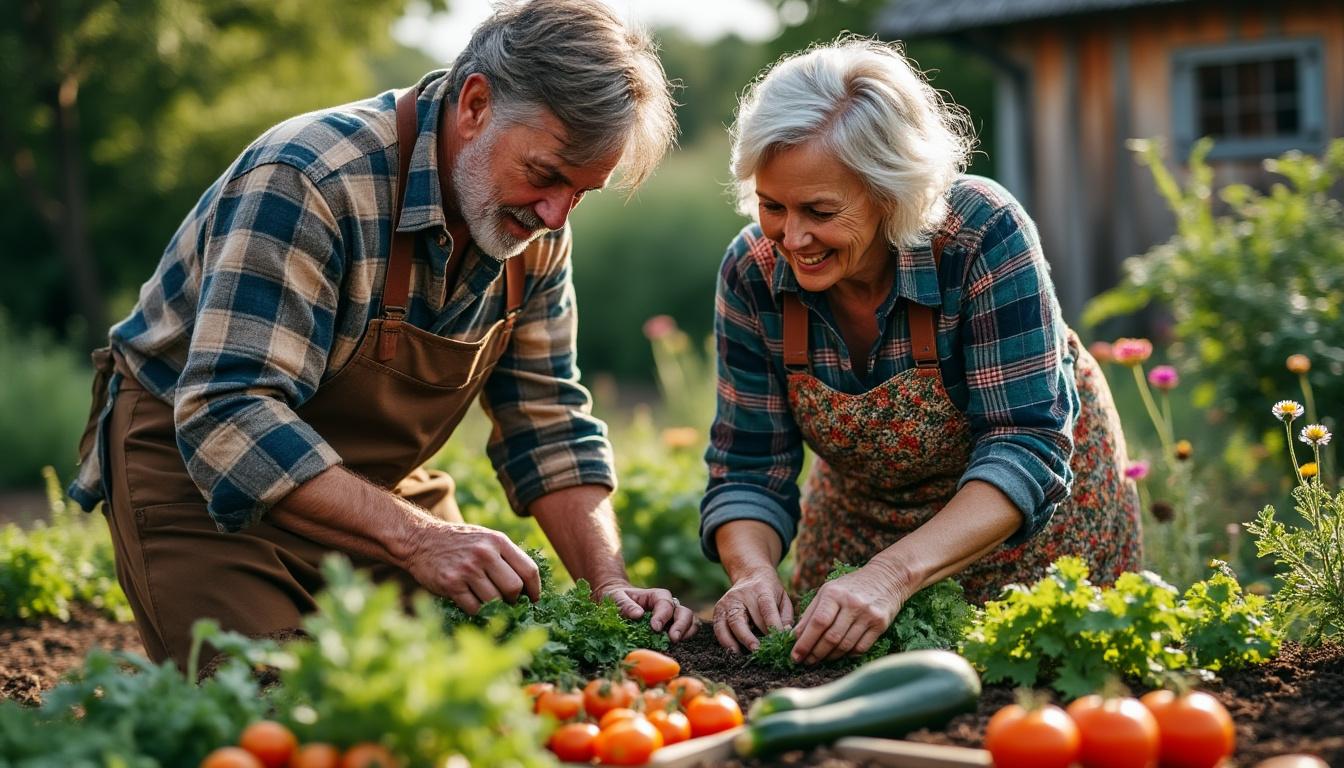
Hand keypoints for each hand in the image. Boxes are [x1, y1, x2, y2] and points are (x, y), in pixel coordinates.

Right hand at [403, 521, 540, 612]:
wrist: (421, 540)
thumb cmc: (460, 543)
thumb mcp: (486, 539)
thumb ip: (507, 557)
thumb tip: (529, 587)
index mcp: (498, 541)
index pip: (529, 570)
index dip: (535, 589)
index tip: (534, 599)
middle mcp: (484, 554)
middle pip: (514, 588)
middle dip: (514, 600)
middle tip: (508, 602)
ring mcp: (467, 569)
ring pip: (494, 601)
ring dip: (495, 607)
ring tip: (490, 603)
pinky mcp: (451, 584)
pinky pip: (475, 608)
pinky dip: (478, 611)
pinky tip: (474, 603)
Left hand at [593, 580, 698, 642]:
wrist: (618, 603)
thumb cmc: (617, 598)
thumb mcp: (615, 598)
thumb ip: (625, 604)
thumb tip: (639, 614)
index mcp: (656, 596)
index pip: (666, 604)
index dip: (663, 615)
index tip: (655, 628)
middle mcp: (669, 605)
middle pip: (684, 612)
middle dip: (681, 625)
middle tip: (672, 639)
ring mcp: (673, 618)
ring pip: (690, 621)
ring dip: (686, 632)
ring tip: (675, 643)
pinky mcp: (672, 629)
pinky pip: (686, 632)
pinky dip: (685, 638)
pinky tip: (675, 646)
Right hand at [712, 569, 791, 652]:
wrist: (750, 575)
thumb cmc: (770, 591)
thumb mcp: (783, 598)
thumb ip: (786, 616)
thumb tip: (785, 635)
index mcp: (761, 589)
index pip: (766, 609)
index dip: (772, 626)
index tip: (777, 641)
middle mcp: (740, 595)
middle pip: (740, 619)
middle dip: (747, 638)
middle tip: (757, 651)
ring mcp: (726, 602)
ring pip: (725, 624)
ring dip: (732, 642)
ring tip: (740, 655)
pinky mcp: (718, 609)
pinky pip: (718, 628)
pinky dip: (724, 641)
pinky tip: (733, 651)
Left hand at [790, 561, 907, 663]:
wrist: (886, 577)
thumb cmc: (850, 587)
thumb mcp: (827, 591)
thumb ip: (810, 613)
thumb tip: (795, 637)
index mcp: (834, 593)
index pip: (818, 622)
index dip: (805, 642)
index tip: (795, 656)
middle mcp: (852, 603)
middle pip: (831, 637)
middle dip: (815, 654)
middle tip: (806, 662)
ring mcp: (868, 614)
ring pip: (845, 646)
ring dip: (830, 657)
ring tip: (820, 660)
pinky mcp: (880, 624)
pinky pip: (861, 648)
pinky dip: (848, 654)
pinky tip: (840, 654)